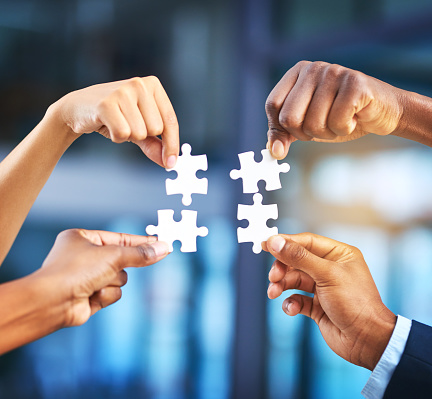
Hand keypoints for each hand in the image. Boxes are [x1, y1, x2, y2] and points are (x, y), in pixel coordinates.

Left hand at [37, 229, 168, 326]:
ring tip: (96, 284)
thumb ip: (140, 254)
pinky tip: (91, 296)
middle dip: (121, 266)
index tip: (160, 243)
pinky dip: (106, 295)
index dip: (141, 241)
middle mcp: (84, 257)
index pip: (120, 238)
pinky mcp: (90, 296)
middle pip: (122, 260)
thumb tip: (163, 248)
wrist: (52, 302)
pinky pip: (113, 293)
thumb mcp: (113, 256)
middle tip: (136, 262)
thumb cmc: (74, 271)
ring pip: (120, 278)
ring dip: (112, 282)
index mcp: (83, 239)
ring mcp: (87, 277)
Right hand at [48, 76, 178, 167]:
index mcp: (153, 85)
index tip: (171, 163)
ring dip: (127, 136)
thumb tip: (168, 163)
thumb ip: (155, 144)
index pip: (170, 120)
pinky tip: (107, 125)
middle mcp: (140, 84)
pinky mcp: (107, 104)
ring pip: (140, 133)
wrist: (77, 108)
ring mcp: (123, 92)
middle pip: (156, 129)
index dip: (172, 145)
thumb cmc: (114, 116)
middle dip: (142, 135)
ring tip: (115, 123)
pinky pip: (123, 134)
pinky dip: (116, 137)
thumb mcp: (139, 128)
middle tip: (126, 124)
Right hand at [263, 233, 395, 369]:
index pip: (306, 242)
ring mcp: (323, 288)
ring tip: (273, 292)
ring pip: (294, 280)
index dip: (285, 242)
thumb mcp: (326, 274)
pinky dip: (290, 302)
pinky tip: (291, 308)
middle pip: (296, 261)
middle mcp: (330, 269)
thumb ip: (299, 257)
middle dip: (282, 268)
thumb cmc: (356, 303)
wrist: (367, 341)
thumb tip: (276, 241)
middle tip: (273, 276)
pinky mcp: (317, 306)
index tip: (266, 244)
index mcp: (338, 255)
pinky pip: (297, 298)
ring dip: (282, 285)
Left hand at [265, 61, 404, 158]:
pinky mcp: (355, 83)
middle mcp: (313, 68)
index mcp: (297, 73)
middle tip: (322, 127)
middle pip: (289, 117)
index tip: (297, 133)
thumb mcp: (306, 126)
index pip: (273, 105)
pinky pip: (336, 121)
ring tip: (340, 120)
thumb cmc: (339, 117)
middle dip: (306, 133)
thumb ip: (285, 134)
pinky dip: (344, 129)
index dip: (282, 127)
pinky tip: (353, 118)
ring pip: (312, 123)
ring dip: (327, 133)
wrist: (381, 112)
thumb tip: (274, 152)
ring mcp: (334, 73)